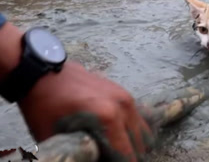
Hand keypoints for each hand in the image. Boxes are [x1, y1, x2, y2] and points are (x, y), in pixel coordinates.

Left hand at [17, 61, 153, 161]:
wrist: (44, 75)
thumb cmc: (46, 107)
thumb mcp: (55, 138)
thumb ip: (78, 153)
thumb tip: (91, 159)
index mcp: (108, 118)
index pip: (126, 155)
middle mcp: (123, 106)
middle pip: (139, 144)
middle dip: (128, 156)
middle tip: (112, 159)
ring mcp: (126, 97)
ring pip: (143, 131)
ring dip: (133, 145)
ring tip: (117, 152)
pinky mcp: (124, 93)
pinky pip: (138, 118)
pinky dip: (133, 131)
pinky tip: (119, 137)